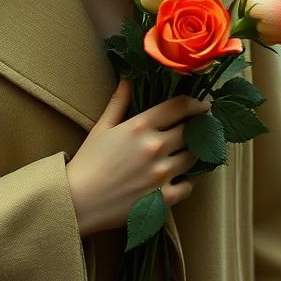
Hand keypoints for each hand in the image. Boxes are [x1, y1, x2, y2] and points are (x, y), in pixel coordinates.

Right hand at [65, 77, 209, 236]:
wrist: (78, 202)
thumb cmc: (87, 163)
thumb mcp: (102, 128)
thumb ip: (119, 102)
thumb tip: (128, 79)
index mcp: (140, 127)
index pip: (179, 107)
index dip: (196, 103)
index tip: (202, 105)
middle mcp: (155, 147)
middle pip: (191, 131)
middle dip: (197, 128)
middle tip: (200, 127)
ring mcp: (162, 174)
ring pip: (193, 157)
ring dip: (192, 153)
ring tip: (188, 151)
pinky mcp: (164, 199)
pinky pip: (188, 186)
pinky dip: (185, 182)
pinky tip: (177, 178)